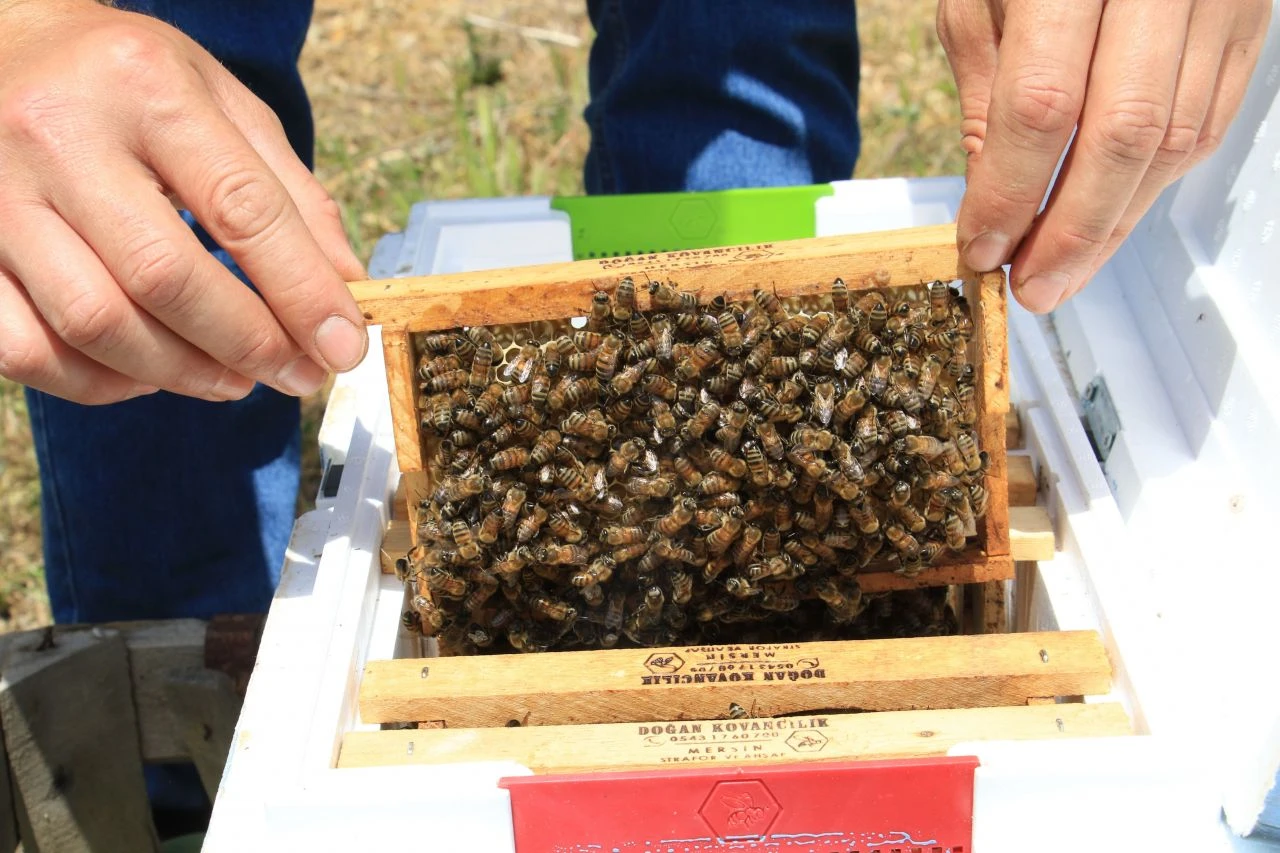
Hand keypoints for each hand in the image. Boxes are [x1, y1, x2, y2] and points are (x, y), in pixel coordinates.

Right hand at [0, 0, 367, 403]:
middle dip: (249, 345)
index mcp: (144, 87)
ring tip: (235, 379)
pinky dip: (98, 382)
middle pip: (166, 278)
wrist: (1, 45)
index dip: (304, 292)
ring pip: (96, 324)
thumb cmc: (126, 81)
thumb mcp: (222, 102)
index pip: (242, 208)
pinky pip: (27, 347)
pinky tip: (148, 374)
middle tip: (297, 374)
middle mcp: (58, 134)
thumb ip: (291, 193)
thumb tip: (346, 287)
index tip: (343, 347)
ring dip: (182, 373)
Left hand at [938, 0, 1269, 311]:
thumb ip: (985, 87)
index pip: (1044, 104)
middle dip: (1072, 231)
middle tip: (1032, 288)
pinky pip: (1212, 118)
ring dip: (1116, 221)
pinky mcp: (1252, 14)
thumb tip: (989, 195)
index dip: (1010, 191)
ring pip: (1178, 137)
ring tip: (1063, 266)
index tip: (981, 249)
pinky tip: (1111, 211)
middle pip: (1127, 134)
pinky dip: (1157, 180)